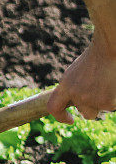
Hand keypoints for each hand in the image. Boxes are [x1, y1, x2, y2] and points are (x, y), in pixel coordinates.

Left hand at [47, 0, 115, 123]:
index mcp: (66, 85)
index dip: (61, 117)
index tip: (70, 119)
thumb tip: (77, 103)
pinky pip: (113, 105)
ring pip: (102, 109)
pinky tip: (115, 81)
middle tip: (101, 89)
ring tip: (109, 80)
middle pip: (86, 113)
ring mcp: (92, 99)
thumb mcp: (79, 70)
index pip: (54, 107)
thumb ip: (75, 87)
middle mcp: (76, 95)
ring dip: (107, 99)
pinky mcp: (107, 102)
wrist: (112, 44)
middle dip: (94, 106)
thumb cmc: (98, 54)